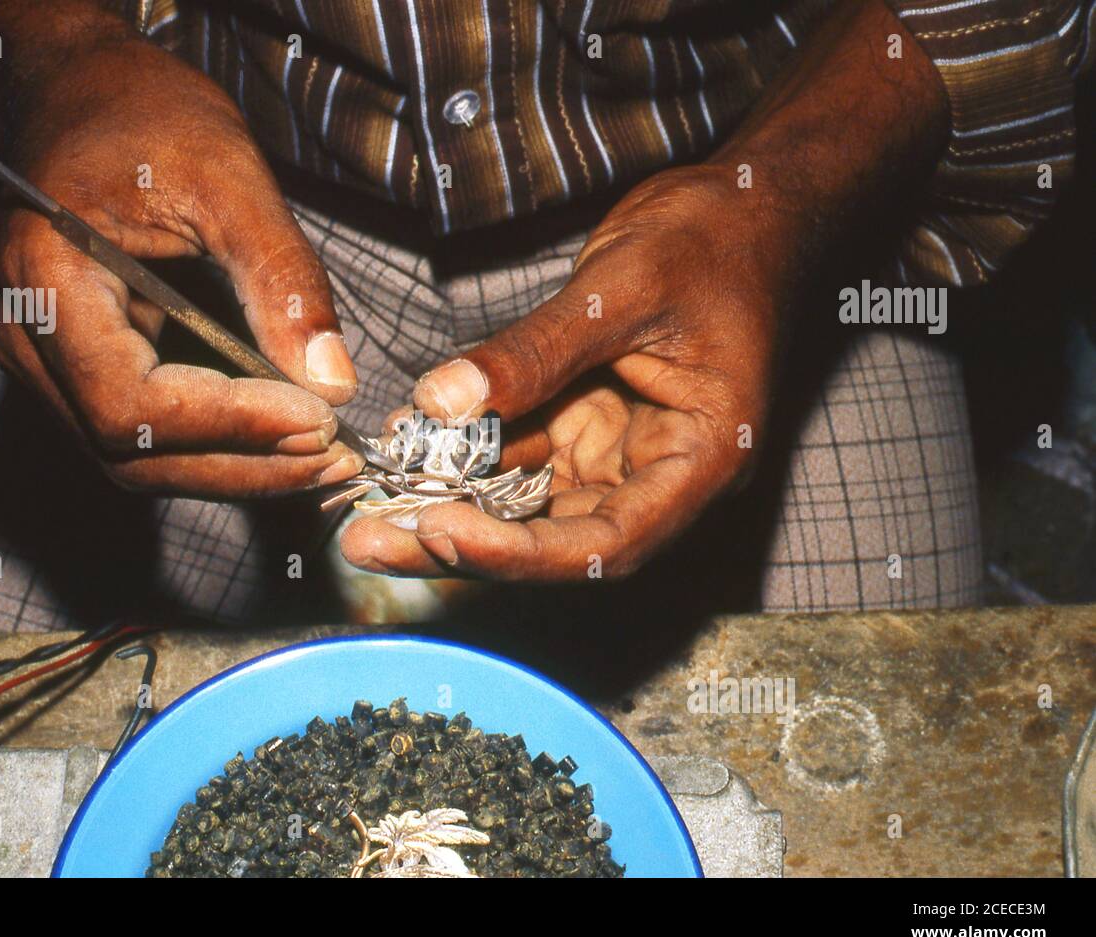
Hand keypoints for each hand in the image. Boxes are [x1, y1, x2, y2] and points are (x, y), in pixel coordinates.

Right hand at [0, 22, 361, 497]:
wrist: (81, 86)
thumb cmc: (142, 111)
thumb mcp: (229, 177)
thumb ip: (282, 281)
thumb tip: (332, 384)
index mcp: (41, 274)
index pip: (129, 403)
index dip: (230, 426)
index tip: (317, 423)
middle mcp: (15, 328)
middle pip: (128, 450)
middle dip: (241, 464)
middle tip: (334, 458)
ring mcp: (28, 351)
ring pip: (130, 457)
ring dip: (231, 467)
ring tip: (318, 457)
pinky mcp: (58, 361)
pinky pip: (132, 431)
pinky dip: (209, 444)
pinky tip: (275, 437)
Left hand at [341, 168, 782, 579]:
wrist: (739, 209)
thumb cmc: (711, 241)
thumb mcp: (621, 288)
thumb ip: (537, 351)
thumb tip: (442, 401)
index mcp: (701, 459)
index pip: (610, 542)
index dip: (522, 554)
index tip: (440, 533)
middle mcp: (658, 475)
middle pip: (556, 541)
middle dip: (463, 546)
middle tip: (370, 543)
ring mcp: (617, 452)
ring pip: (527, 505)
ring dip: (451, 506)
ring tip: (369, 507)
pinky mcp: (586, 424)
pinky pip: (518, 453)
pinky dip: (463, 453)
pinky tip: (407, 440)